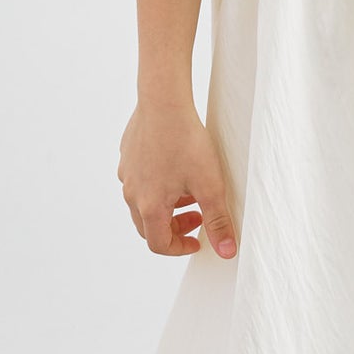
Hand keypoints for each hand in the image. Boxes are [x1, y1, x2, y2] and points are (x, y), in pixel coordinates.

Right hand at [118, 99, 238, 258]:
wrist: (163, 101)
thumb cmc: (186, 142)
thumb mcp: (210, 186)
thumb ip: (218, 221)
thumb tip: (226, 252)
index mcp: (149, 206)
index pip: (159, 244)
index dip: (180, 247)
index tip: (198, 240)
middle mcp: (132, 193)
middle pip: (148, 225)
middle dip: (174, 227)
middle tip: (197, 215)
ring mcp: (127, 173)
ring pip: (143, 202)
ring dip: (166, 205)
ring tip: (190, 189)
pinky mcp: (127, 154)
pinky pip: (139, 179)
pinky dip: (157, 184)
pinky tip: (175, 165)